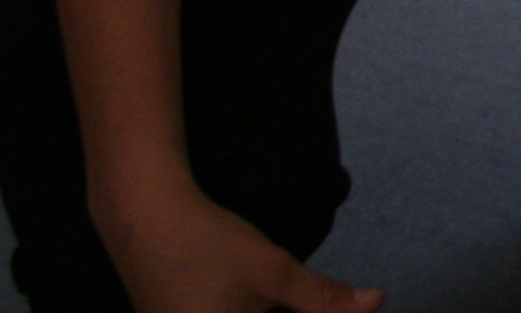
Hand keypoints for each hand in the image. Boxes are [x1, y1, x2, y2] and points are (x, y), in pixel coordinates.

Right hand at [97, 181, 380, 312]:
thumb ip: (325, 300)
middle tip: (334, 296)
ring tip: (285, 293)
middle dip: (300, 310)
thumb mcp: (274, 273)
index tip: (348, 301)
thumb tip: (377, 303)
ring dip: (281, 309)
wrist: (144, 217)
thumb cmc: (208, 247)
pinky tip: (264, 298)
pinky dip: (258, 310)